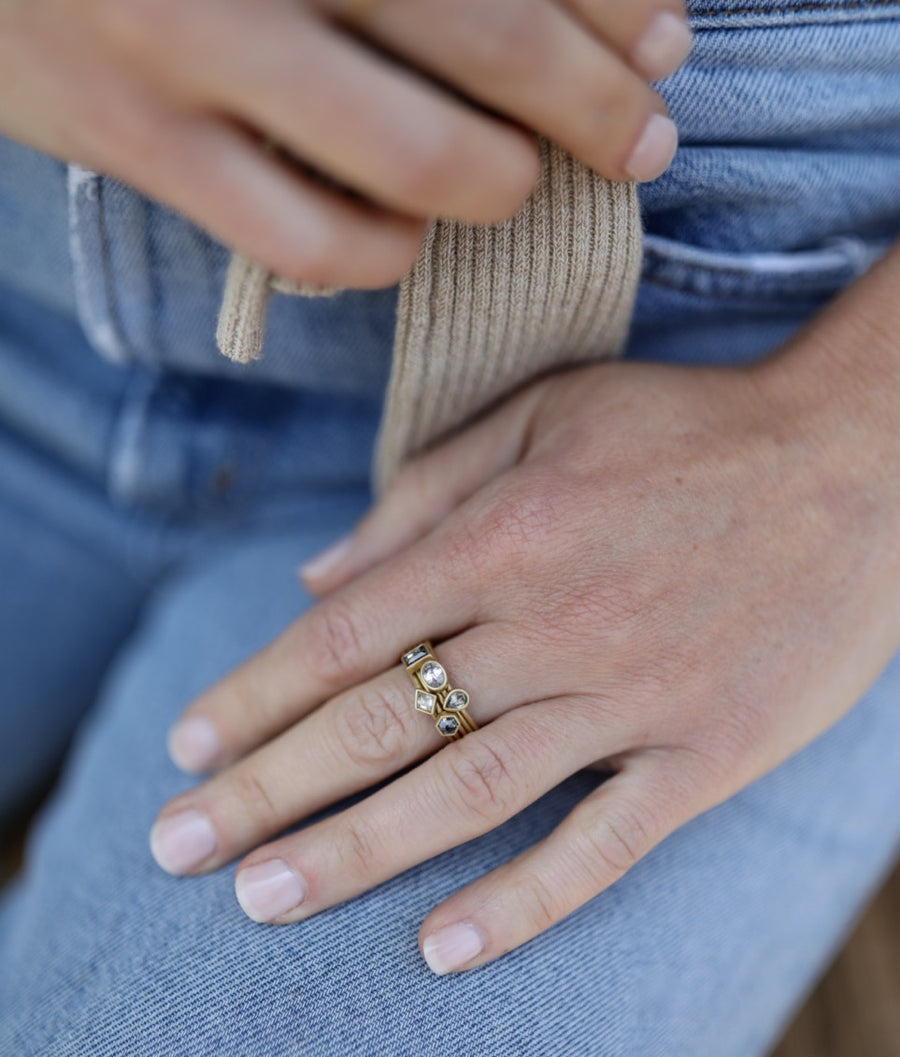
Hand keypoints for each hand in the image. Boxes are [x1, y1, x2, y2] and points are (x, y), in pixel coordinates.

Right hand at [0, 0, 688, 286]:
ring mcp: (191, 41)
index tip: (664, 38)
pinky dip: (384, 254)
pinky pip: (311, 239)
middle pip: (491, 35)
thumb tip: (550, 15)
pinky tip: (401, 237)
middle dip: (596, 103)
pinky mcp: (140, 141)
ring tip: (516, 185)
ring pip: (415, 156)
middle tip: (645, 141)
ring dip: (499, 185)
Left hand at [150, 350, 899, 972]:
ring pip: (469, 790)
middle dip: (267, 790)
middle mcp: (551, 621)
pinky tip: (445, 949)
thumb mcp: (544, 416)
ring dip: (358, 853)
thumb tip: (318, 578)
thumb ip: (422, 492)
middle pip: (381, 722)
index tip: (186, 751)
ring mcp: (630, 694)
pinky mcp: (705, 752)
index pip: (344, 634)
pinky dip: (525, 901)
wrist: (857, 461)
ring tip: (264, 900)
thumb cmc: (686, 431)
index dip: (253, 697)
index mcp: (504, 534)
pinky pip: (605, 844)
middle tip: (178, 850)